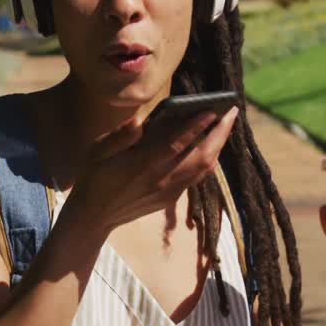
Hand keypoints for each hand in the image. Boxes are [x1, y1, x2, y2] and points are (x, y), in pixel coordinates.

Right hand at [70, 106, 238, 232]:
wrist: (94, 215)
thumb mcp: (97, 152)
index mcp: (141, 165)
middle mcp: (161, 179)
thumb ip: (120, 137)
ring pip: (204, 168)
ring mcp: (169, 191)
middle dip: (219, 134)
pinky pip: (197, 176)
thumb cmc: (94, 176)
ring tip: (225, 125)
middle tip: (232, 111)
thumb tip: (138, 121)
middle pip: (200, 156)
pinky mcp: (171, 198)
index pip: (176, 143)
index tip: (212, 110)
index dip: (196, 127)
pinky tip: (211, 145)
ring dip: (218, 146)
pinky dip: (209, 159)